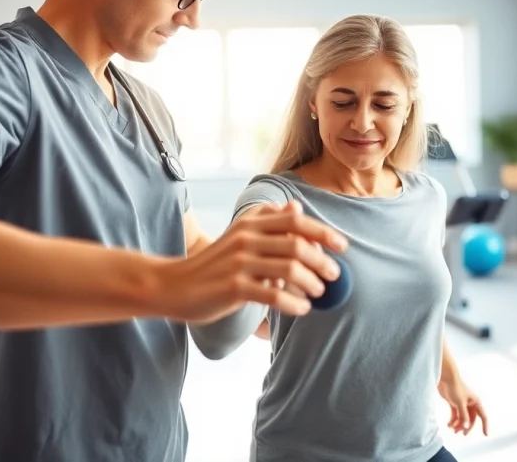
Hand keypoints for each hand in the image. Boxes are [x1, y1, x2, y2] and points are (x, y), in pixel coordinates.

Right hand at [157, 201, 346, 323]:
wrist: (174, 285)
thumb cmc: (214, 264)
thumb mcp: (239, 236)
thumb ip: (268, 223)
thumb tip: (297, 208)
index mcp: (250, 222)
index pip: (296, 221)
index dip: (323, 232)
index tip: (342, 245)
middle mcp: (246, 237)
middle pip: (297, 244)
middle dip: (322, 261)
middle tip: (334, 275)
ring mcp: (239, 262)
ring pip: (289, 268)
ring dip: (311, 283)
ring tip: (319, 294)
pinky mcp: (234, 287)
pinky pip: (273, 294)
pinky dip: (293, 303)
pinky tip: (301, 310)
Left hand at [438, 377, 487, 436]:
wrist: (445, 377)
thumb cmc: (455, 387)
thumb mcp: (460, 403)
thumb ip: (463, 416)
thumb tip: (466, 427)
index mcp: (475, 402)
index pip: (483, 416)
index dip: (485, 426)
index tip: (486, 435)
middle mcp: (470, 403)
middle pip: (471, 419)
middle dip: (466, 426)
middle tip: (462, 433)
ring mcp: (462, 404)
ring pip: (462, 417)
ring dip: (458, 424)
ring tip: (453, 430)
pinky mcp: (454, 403)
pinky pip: (455, 414)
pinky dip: (453, 420)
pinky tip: (449, 425)